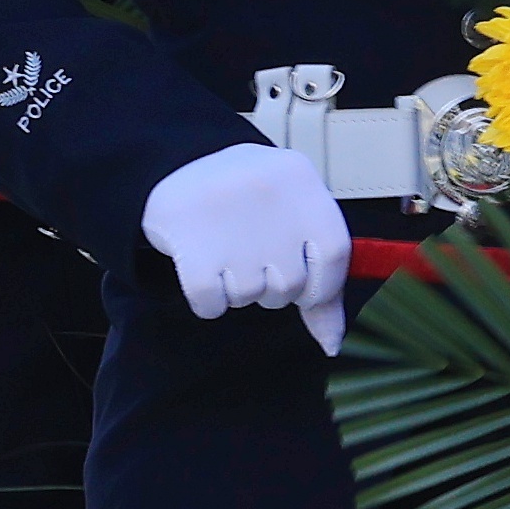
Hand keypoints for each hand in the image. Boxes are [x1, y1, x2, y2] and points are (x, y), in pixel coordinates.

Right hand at [145, 139, 352, 353]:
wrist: (174, 166)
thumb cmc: (248, 200)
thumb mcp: (291, 213)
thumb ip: (320, 273)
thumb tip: (331, 342)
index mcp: (300, 179)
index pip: (335, 254)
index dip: (322, 284)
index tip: (305, 286)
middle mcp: (268, 193)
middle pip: (289, 284)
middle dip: (271, 285)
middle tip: (250, 250)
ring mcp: (228, 219)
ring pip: (249, 296)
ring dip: (236, 289)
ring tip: (223, 250)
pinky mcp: (191, 246)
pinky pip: (211, 305)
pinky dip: (207, 301)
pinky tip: (201, 265)